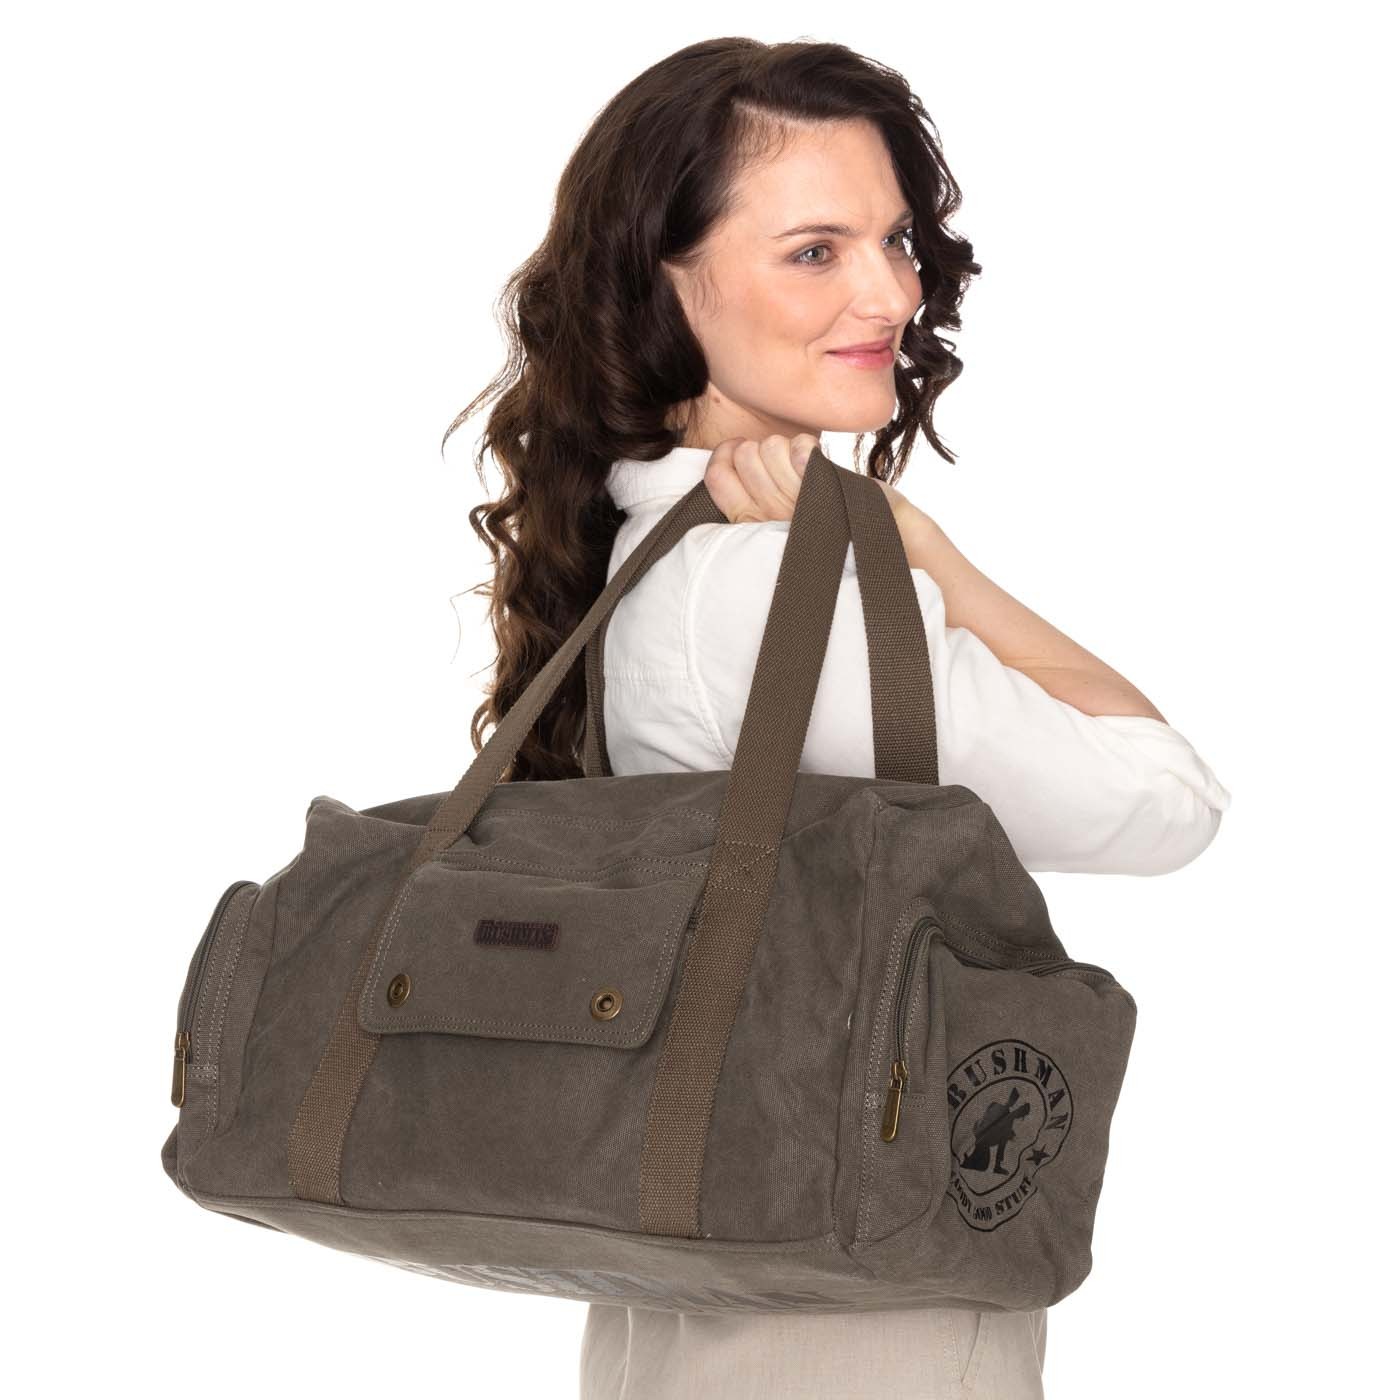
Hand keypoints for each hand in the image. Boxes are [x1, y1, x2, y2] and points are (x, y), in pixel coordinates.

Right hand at [703, 434, 933, 559]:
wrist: (880, 539)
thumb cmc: (827, 522)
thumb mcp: (778, 515)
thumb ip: (752, 489)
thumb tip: (733, 451)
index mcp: (751, 524)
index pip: (717, 476)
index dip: (725, 452)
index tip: (741, 449)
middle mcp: (768, 517)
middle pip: (746, 455)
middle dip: (764, 448)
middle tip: (784, 464)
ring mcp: (796, 506)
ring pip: (772, 448)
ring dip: (787, 446)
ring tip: (803, 466)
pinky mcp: (823, 493)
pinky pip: (800, 451)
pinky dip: (805, 447)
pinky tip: (815, 459)